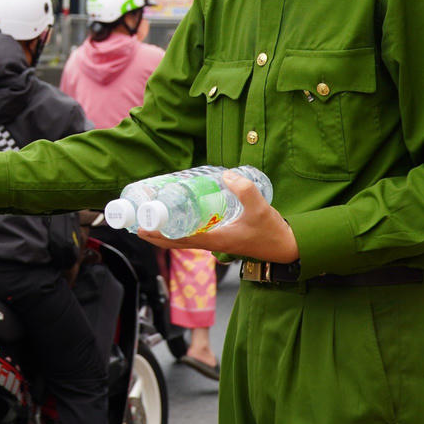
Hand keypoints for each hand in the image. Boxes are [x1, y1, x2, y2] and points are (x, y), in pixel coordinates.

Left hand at [137, 170, 298, 263]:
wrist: (287, 248)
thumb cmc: (272, 233)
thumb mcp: (260, 209)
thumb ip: (246, 191)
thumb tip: (228, 175)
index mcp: (213, 240)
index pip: (177, 240)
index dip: (157, 234)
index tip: (140, 227)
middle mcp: (210, 243)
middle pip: (173, 242)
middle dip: (153, 233)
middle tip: (136, 220)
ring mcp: (214, 242)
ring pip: (181, 239)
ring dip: (164, 231)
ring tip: (151, 216)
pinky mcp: (220, 238)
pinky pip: (192, 235)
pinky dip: (179, 229)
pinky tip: (178, 216)